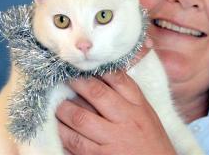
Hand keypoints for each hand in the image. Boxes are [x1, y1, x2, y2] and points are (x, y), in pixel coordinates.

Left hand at [56, 40, 176, 154]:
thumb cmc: (151, 139)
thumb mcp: (146, 113)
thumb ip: (128, 95)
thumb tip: (104, 75)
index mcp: (138, 106)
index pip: (118, 79)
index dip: (98, 68)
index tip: (85, 63)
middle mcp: (126, 120)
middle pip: (97, 93)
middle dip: (77, 82)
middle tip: (64, 76)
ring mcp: (112, 140)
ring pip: (80, 119)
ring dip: (64, 109)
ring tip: (57, 104)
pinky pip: (75, 144)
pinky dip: (63, 134)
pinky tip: (58, 127)